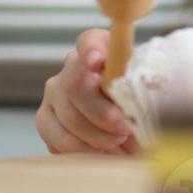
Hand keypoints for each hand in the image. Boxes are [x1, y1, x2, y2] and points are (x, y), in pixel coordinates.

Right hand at [36, 28, 138, 154]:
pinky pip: (57, 137)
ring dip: (96, 136)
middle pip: (75, 85)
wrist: (129, 130)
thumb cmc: (141, 106)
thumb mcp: (147, 93)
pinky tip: (102, 152)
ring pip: (68, 115)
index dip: (91, 50)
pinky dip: (82, 150)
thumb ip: (140, 88)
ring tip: (118, 142)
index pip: (89, 40)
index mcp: (100, 50)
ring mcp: (55, 92)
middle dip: (101, 112)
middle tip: (124, 129)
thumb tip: (139, 94)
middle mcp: (72, 67)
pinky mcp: (45, 119)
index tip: (98, 62)